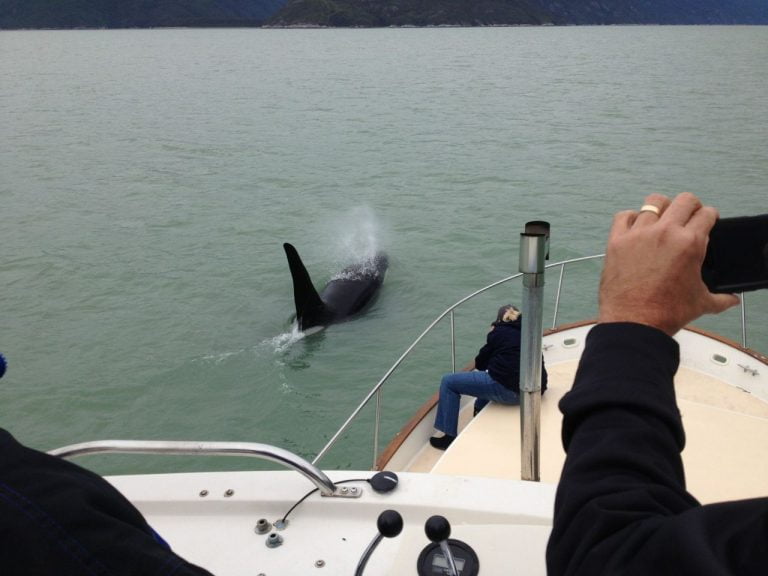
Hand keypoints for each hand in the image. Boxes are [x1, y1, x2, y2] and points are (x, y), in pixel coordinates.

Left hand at [598, 192, 739, 335]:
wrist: (634, 323)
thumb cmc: (667, 313)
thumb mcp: (702, 303)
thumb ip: (721, 298)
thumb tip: (731, 299)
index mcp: (690, 243)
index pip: (706, 214)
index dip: (709, 216)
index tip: (707, 221)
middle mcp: (665, 232)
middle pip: (684, 200)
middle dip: (691, 206)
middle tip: (688, 217)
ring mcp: (639, 234)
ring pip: (653, 202)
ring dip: (662, 208)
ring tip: (662, 219)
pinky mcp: (617, 241)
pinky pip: (623, 216)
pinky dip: (630, 218)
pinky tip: (636, 227)